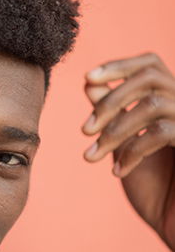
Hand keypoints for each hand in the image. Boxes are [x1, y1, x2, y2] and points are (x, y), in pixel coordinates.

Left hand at [81, 52, 174, 251]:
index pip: (150, 63)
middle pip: (150, 77)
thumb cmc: (154, 187)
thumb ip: (113, 114)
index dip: (119, 65)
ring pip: (153, 104)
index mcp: (172, 102)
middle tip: (85, 130)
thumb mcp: (125, 145)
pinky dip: (132, 150)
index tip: (87, 77)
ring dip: (115, 130)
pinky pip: (161, 132)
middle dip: (111, 100)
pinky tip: (119, 172)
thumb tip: (90, 83)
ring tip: (93, 156)